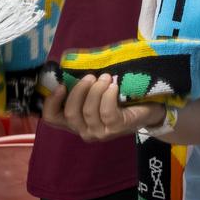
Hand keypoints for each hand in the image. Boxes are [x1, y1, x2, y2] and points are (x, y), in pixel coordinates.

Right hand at [40, 74, 165, 142]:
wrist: (147, 109)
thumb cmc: (118, 99)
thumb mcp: (96, 93)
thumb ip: (82, 87)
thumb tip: (67, 67)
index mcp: (75, 121)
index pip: (51, 117)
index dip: (51, 101)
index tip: (62, 84)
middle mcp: (84, 131)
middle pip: (70, 112)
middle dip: (79, 90)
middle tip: (92, 76)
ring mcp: (99, 133)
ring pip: (88, 110)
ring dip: (96, 89)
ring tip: (106, 77)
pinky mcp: (115, 129)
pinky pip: (106, 111)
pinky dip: (108, 95)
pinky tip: (114, 87)